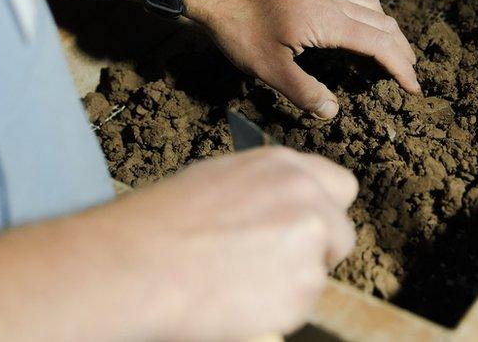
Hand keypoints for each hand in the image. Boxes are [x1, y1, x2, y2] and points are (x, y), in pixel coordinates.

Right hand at [99, 147, 357, 339]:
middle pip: (341, 232)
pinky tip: (237, 300)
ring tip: (239, 282)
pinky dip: (276, 311)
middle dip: (317, 252)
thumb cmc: (160, 223)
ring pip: (319, 273)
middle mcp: (307, 198)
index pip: (340, 186)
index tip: (306, 228)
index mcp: (285, 166)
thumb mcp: (219, 179)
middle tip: (274, 265)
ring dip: (291, 283)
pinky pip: (300, 306)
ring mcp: (309, 243)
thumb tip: (277, 208)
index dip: (323, 211)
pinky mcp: (302, 288)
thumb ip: (265, 190)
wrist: (136, 263)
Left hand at [188, 0, 420, 118]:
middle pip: (384, 24)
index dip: (400, 68)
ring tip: (394, 55)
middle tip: (411, 77)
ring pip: (373, 9)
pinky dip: (372, 20)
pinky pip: (357, 2)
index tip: (414, 89)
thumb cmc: (239, 25)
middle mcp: (334, 2)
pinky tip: (361, 32)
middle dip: (403, 52)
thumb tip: (332, 112)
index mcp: (330, 20)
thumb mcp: (268, 67)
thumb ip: (304, 91)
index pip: (380, 44)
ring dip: (390, 33)